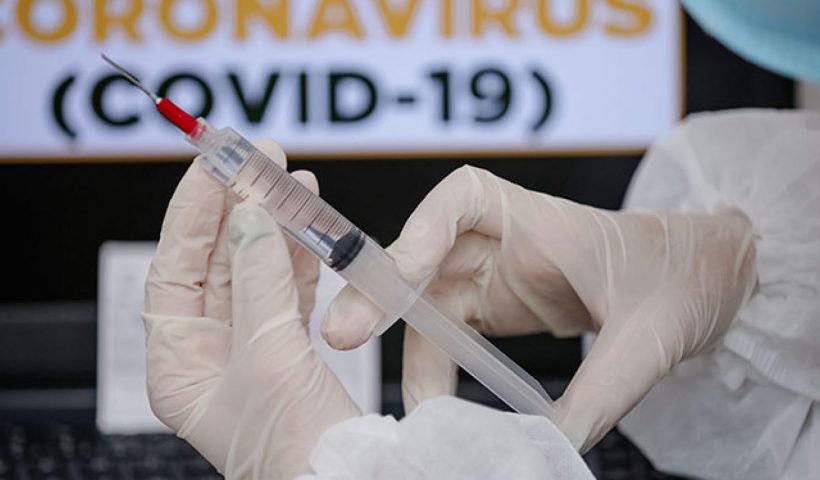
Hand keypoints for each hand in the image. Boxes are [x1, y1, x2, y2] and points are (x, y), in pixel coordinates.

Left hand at [143, 141, 359, 478]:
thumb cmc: (296, 450)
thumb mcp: (269, 358)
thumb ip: (259, 282)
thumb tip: (249, 219)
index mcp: (180, 365)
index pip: (173, 269)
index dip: (192, 213)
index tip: (214, 167)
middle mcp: (208, 356)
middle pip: (214, 264)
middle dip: (236, 209)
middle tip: (258, 162)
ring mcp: (248, 352)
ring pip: (255, 273)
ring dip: (273, 228)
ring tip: (290, 184)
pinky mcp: (286, 352)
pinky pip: (286, 292)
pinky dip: (299, 259)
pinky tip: (308, 230)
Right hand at [322, 165, 756, 451]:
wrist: (703, 280)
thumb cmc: (680, 277)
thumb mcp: (648, 337)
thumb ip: (600, 393)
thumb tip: (551, 451)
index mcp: (536, 217)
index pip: (462, 198)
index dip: (421, 228)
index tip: (400, 270)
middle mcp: (501, 240)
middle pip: (423, 258)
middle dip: (381, 295)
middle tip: (342, 335)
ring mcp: (492, 276)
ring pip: (427, 306)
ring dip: (405, 350)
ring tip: (403, 407)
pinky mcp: (494, 309)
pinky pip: (449, 337)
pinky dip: (435, 371)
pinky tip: (433, 408)